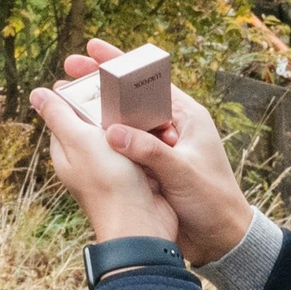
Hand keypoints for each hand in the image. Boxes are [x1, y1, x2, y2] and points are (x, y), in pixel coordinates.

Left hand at [29, 79, 176, 246]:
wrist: (142, 225)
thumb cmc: (108, 183)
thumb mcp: (80, 142)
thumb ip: (60, 116)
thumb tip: (36, 93)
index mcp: (67, 152)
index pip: (67, 113)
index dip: (80, 94)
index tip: (97, 76)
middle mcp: (87, 161)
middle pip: (96, 121)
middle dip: (111, 106)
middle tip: (127, 87)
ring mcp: (112, 169)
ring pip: (121, 134)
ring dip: (133, 122)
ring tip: (145, 105)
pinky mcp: (135, 175)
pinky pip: (140, 149)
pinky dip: (147, 139)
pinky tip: (159, 129)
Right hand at [60, 38, 255, 266]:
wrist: (222, 239)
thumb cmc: (214, 202)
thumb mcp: (183, 173)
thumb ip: (150, 151)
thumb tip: (112, 132)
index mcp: (186, 116)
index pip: (149, 80)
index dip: (120, 63)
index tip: (93, 50)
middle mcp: (171, 126)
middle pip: (131, 95)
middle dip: (100, 81)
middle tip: (70, 68)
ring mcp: (160, 146)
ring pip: (124, 120)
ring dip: (99, 110)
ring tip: (68, 98)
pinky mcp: (151, 166)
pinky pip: (123, 145)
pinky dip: (105, 138)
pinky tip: (83, 134)